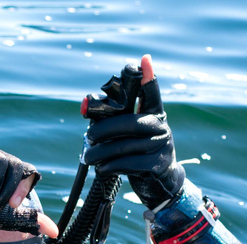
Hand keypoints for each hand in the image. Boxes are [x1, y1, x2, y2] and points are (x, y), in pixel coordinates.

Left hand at [83, 55, 184, 208]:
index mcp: (154, 114)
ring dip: (101, 152)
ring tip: (88, 157)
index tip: (143, 59)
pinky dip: (110, 166)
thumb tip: (84, 106)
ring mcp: (162, 145)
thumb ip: (113, 120)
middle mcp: (161, 126)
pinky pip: (127, 163)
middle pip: (128, 123)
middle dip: (103, 130)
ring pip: (124, 145)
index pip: (151, 93)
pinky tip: (102, 168)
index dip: (148, 77)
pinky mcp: (157, 165)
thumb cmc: (138, 152)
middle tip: (88, 137)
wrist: (160, 181)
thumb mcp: (131, 134)